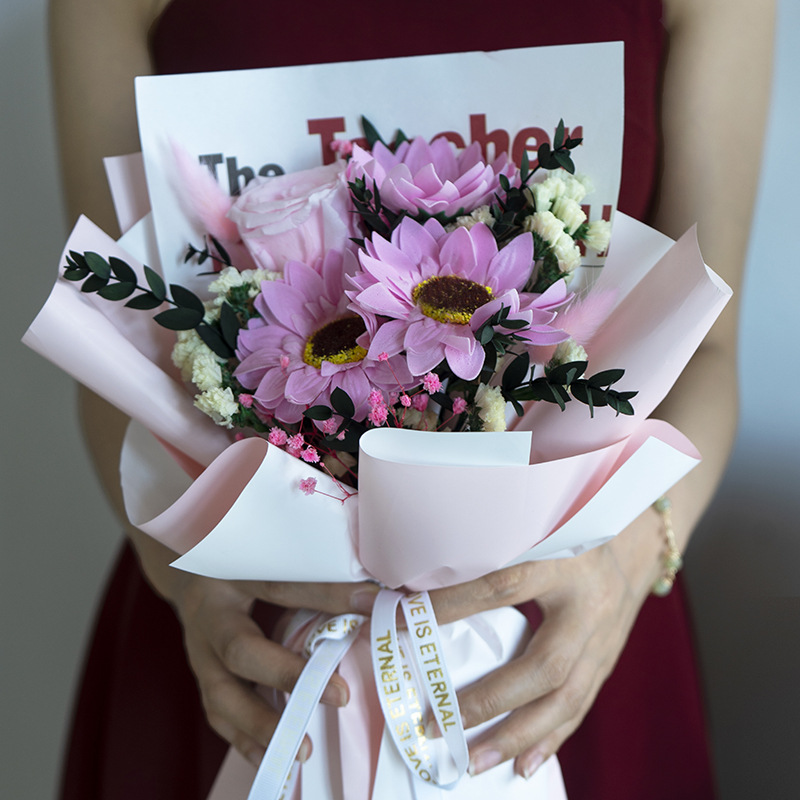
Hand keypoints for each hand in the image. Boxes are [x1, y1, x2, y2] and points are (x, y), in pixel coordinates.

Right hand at [172, 574, 379, 766]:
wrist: (187, 571)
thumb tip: (374, 590)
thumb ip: (311, 572)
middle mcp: (210, 614)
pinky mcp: (201, 677)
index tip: (374, 604)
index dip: (328, 596)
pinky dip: (246, 740)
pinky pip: (218, 714)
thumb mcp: (268, 555)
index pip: (281, 585)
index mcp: (232, 571)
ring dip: (264, 725)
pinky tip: (274, 758)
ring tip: (305, 749)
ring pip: (222, 695)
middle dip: (289, 676)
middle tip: (341, 695)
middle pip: (240, 649)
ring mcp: (199, 651)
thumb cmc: (243, 561)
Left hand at [428, 524, 660, 778]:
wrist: (631, 548)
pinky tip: (523, 762)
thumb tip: (421, 579)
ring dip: (518, 735)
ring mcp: (603, 641)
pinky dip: (550, 739)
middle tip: (439, 723)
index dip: (451, 606)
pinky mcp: (606, 662)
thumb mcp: (534, 533)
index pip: (500, 586)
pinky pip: (579, 707)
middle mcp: (587, 606)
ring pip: (566, 699)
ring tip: (475, 761)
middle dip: (490, 701)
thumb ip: (489, 555)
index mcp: (562, 562)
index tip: (402, 623)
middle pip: (545, 666)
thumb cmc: (568, 536)